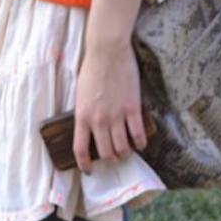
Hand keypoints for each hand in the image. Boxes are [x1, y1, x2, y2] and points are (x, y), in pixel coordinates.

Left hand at [73, 37, 147, 174]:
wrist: (107, 50)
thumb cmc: (92, 67)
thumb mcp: (81, 93)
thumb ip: (85, 112)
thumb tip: (91, 127)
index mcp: (82, 116)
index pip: (80, 149)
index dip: (84, 164)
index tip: (89, 170)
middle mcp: (98, 120)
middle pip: (105, 153)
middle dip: (111, 159)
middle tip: (115, 158)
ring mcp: (116, 115)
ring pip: (122, 148)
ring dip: (126, 154)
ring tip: (128, 152)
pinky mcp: (132, 108)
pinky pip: (137, 134)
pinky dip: (140, 143)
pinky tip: (140, 144)